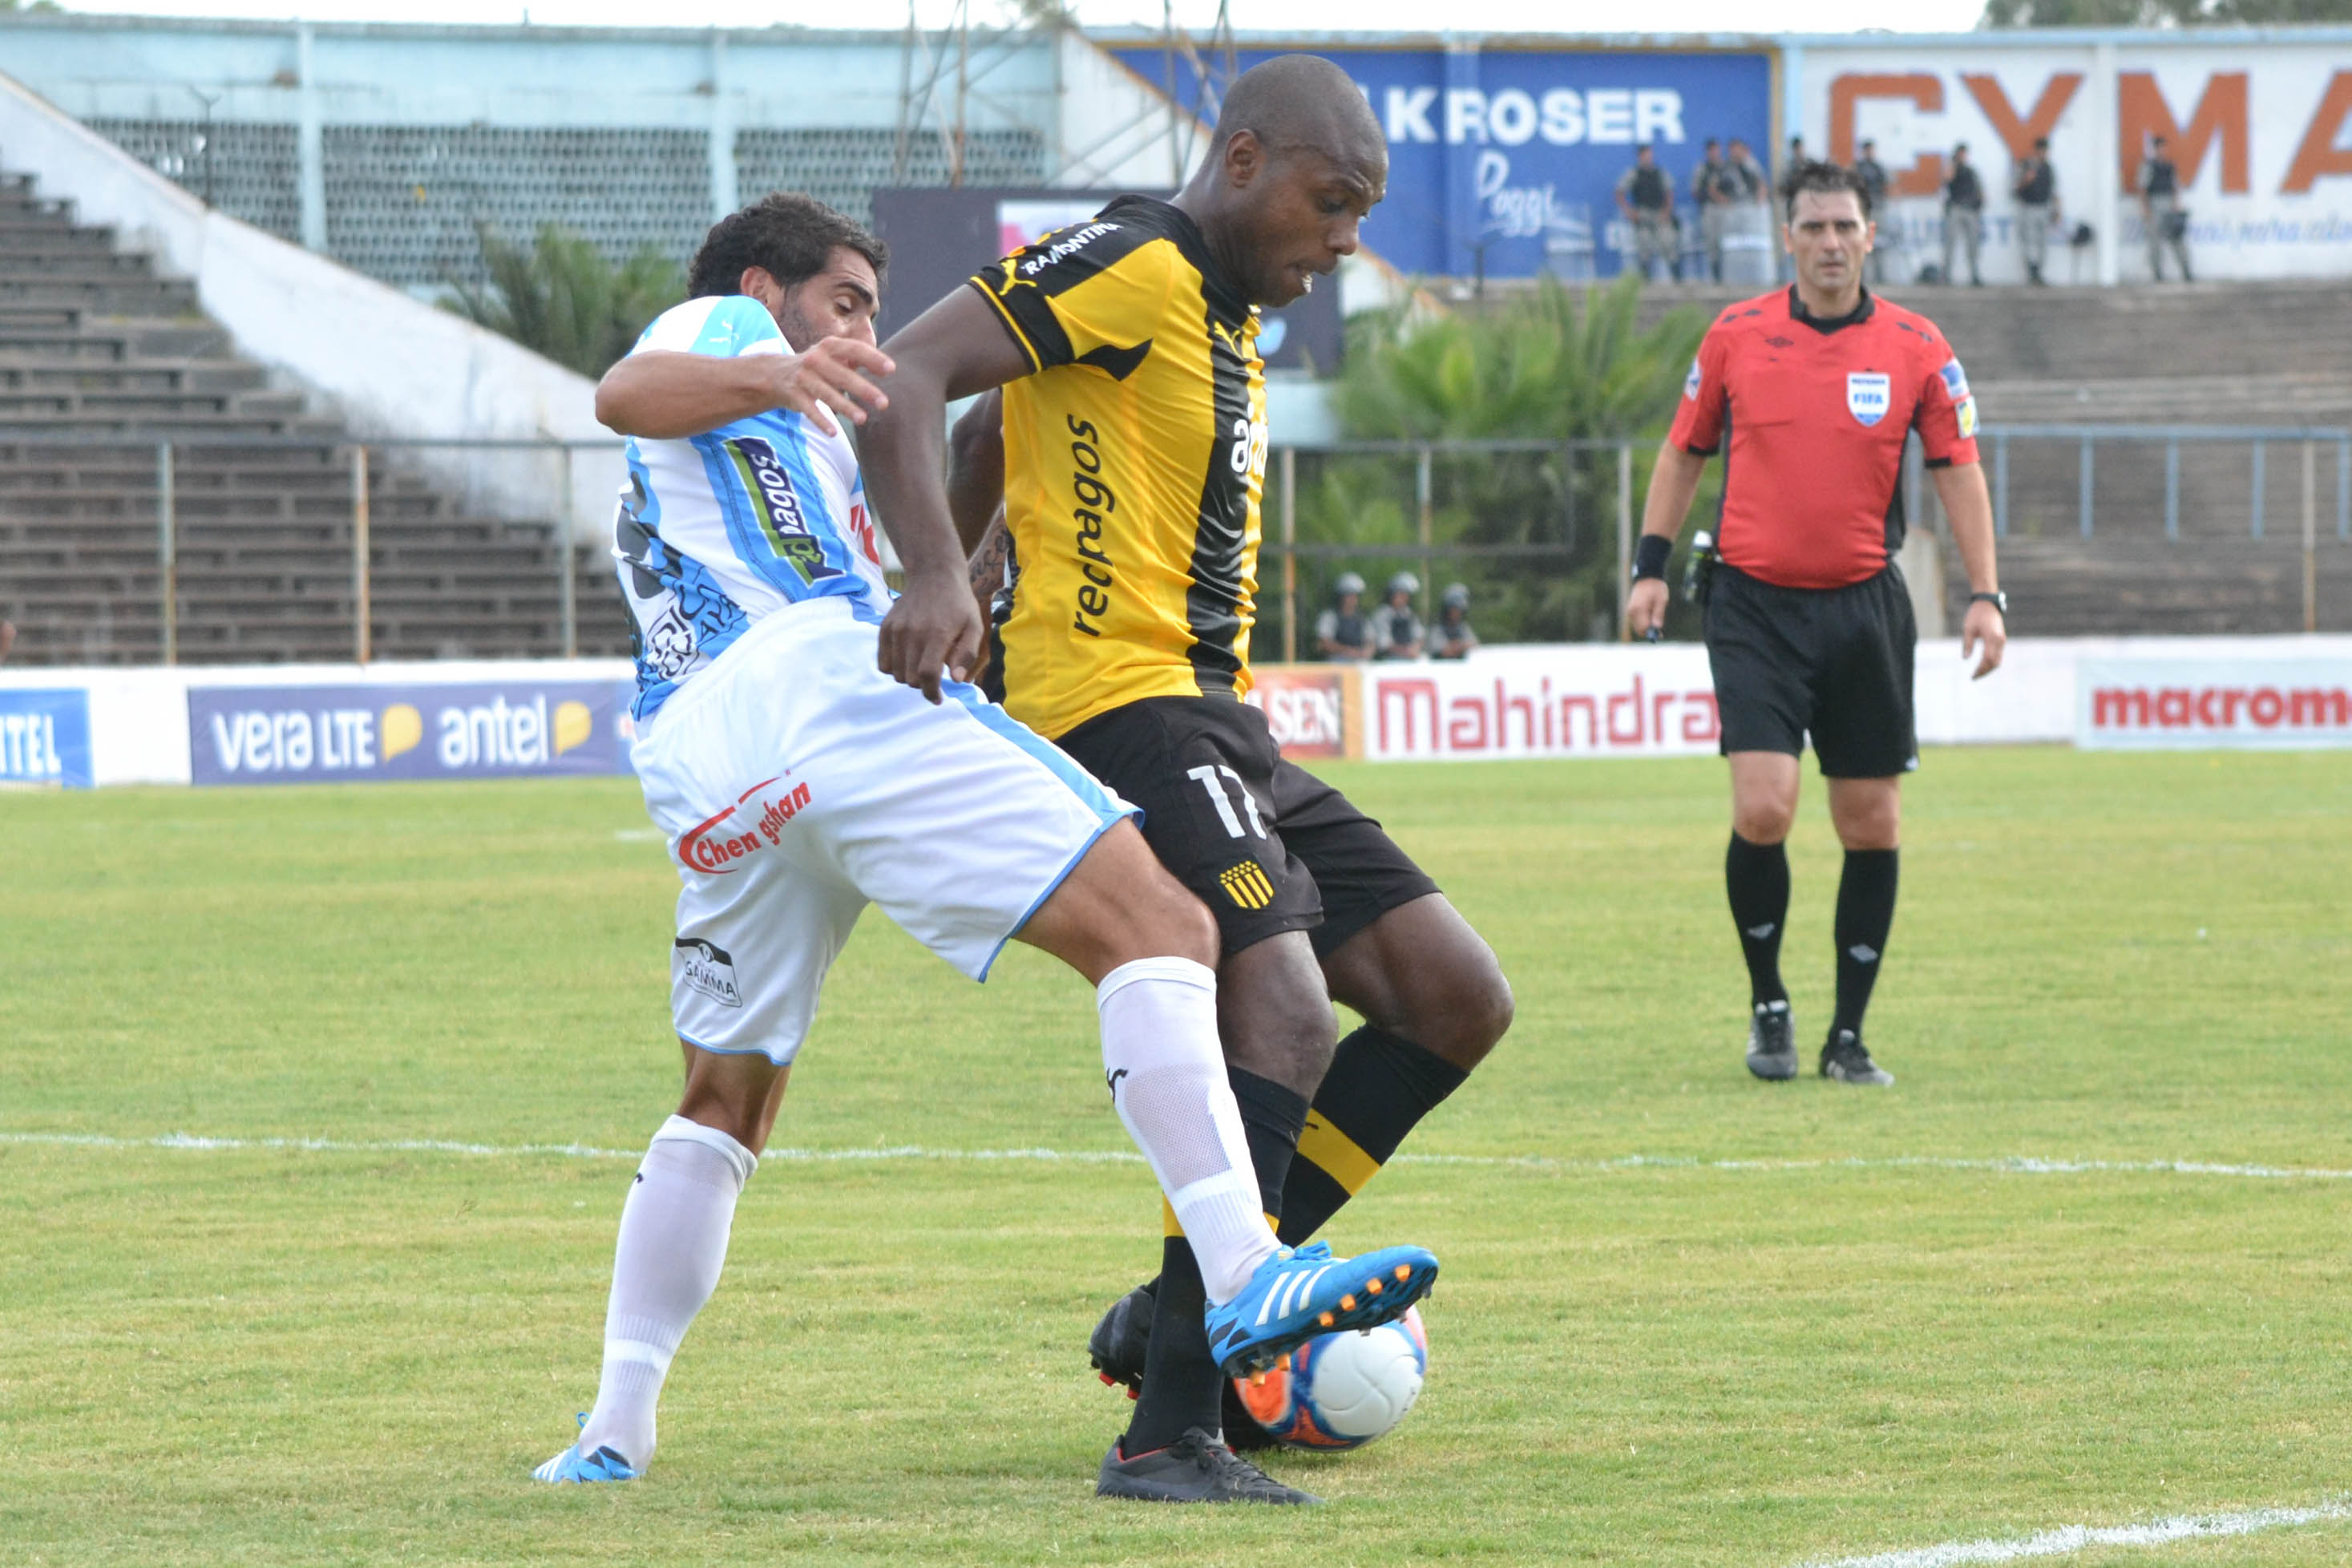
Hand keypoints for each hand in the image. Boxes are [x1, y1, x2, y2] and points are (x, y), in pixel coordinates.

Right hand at [768, 338, 894, 437]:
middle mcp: (816, 359)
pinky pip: (809, 410)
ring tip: (862, 419)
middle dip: (864, 389)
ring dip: (845, 407)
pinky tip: (833, 433)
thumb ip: (859, 359)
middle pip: (843, 375)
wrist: (776, 373)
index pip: (854, 349)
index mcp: (830, 346)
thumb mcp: (834, 356)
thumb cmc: (817, 366)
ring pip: (827, 394)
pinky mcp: (794, 395)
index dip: (873, 358)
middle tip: (884, 403)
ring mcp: (803, 377)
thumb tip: (888, 367)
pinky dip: (821, 421)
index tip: (891, 369)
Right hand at [877, 570, 983, 703]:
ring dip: (908, 677)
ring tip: (920, 665)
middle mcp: (913, 633)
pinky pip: (883, 662)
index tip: (938, 699)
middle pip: (910, 678)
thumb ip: (966, 654)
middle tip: (933, 675)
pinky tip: (907, 660)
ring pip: (896, 673)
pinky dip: (894, 668)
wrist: (934, 575)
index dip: (932, 693)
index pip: (927, 675)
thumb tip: (956, 680)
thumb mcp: (974, 627)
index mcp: (938, 635)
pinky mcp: (885, 628)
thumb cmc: (958, 604)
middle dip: (923, 684)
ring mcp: (896, 630)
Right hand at [1625, 577, 1668, 640]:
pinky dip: (1643, 623)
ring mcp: (1630, 611)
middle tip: (1660, 632)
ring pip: (1637, 627)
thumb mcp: (1661, 600)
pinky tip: (1651, 618)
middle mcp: (1632, 611)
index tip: (1661, 635)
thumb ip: (1658, 614)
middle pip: (1639, 629)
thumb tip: (1657, 627)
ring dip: (1646, 628)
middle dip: (1649, 632)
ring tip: (1657, 621)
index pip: (1644, 627)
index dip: (1652, 633)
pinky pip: (1636, 622)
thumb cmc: (1656, 587)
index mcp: (1639, 609)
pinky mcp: (1631, 610)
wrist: (1647, 577)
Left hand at [1961, 599, 2005, 679]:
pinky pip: (1998, 655)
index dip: (1981, 669)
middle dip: (1985, 671)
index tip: (1972, 675)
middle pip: (1995, 662)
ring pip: (1998, 660)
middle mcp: (2000, 640)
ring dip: (1989, 668)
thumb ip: (1967, 644)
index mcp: (1992, 637)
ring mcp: (2002, 640)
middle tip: (1974, 677)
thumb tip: (1965, 658)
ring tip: (1977, 673)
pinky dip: (1991, 662)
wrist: (1987, 603)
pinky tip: (1982, 666)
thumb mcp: (1968, 629)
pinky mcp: (2001, 639)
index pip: (1988, 659)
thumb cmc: (1976, 615)